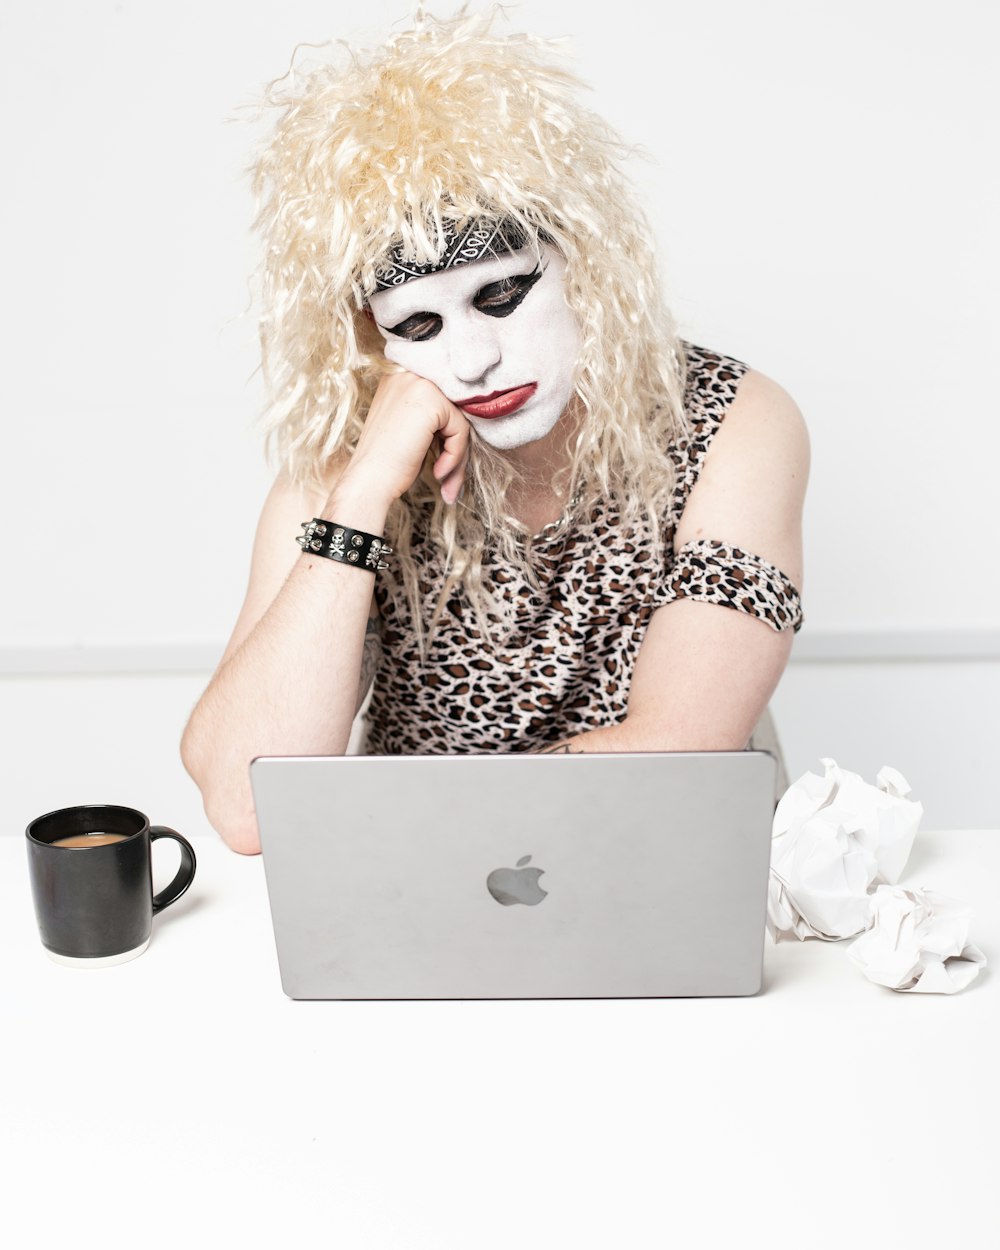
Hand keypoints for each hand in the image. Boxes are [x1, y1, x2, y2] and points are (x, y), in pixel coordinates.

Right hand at [343, 371, 470, 505]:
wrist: (369, 481)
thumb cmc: (387, 462)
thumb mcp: (411, 429)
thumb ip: (435, 417)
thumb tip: (473, 417)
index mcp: (399, 376)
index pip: (442, 394)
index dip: (450, 425)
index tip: (451, 455)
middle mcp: (407, 373)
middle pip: (452, 407)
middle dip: (456, 445)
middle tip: (450, 477)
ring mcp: (419, 384)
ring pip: (459, 419)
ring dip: (458, 455)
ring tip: (446, 480)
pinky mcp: (431, 401)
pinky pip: (460, 429)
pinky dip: (455, 455)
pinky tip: (438, 471)